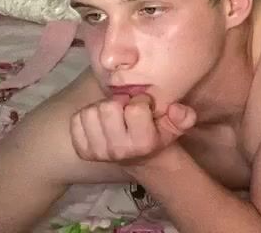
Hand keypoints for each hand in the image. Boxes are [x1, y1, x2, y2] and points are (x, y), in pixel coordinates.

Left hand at [69, 93, 196, 163]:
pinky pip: (76, 120)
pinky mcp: (83, 151)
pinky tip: (99, 121)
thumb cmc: (158, 136)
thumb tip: (175, 109)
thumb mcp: (176, 126)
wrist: (141, 159)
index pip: (135, 107)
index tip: (143, 107)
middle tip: (125, 108)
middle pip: (108, 108)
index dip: (140, 101)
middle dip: (118, 102)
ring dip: (101, 108)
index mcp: (143, 143)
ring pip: (90, 111)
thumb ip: (184, 116)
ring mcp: (98, 152)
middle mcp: (118, 150)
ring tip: (112, 114)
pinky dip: (86, 116)